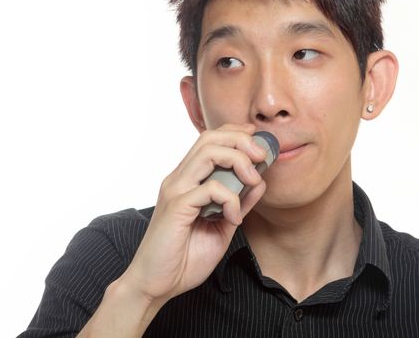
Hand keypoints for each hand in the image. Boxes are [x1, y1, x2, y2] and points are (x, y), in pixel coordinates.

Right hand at [120, 123, 266, 306]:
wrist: (156, 284)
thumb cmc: (184, 257)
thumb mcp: (222, 226)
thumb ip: (239, 203)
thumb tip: (259, 182)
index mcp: (187, 180)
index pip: (209, 141)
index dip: (235, 133)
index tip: (258, 140)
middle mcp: (179, 179)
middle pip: (210, 138)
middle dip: (241, 139)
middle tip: (262, 155)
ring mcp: (176, 190)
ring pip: (208, 152)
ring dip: (238, 160)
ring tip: (253, 179)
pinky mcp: (176, 206)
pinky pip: (210, 188)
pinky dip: (231, 199)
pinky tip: (234, 218)